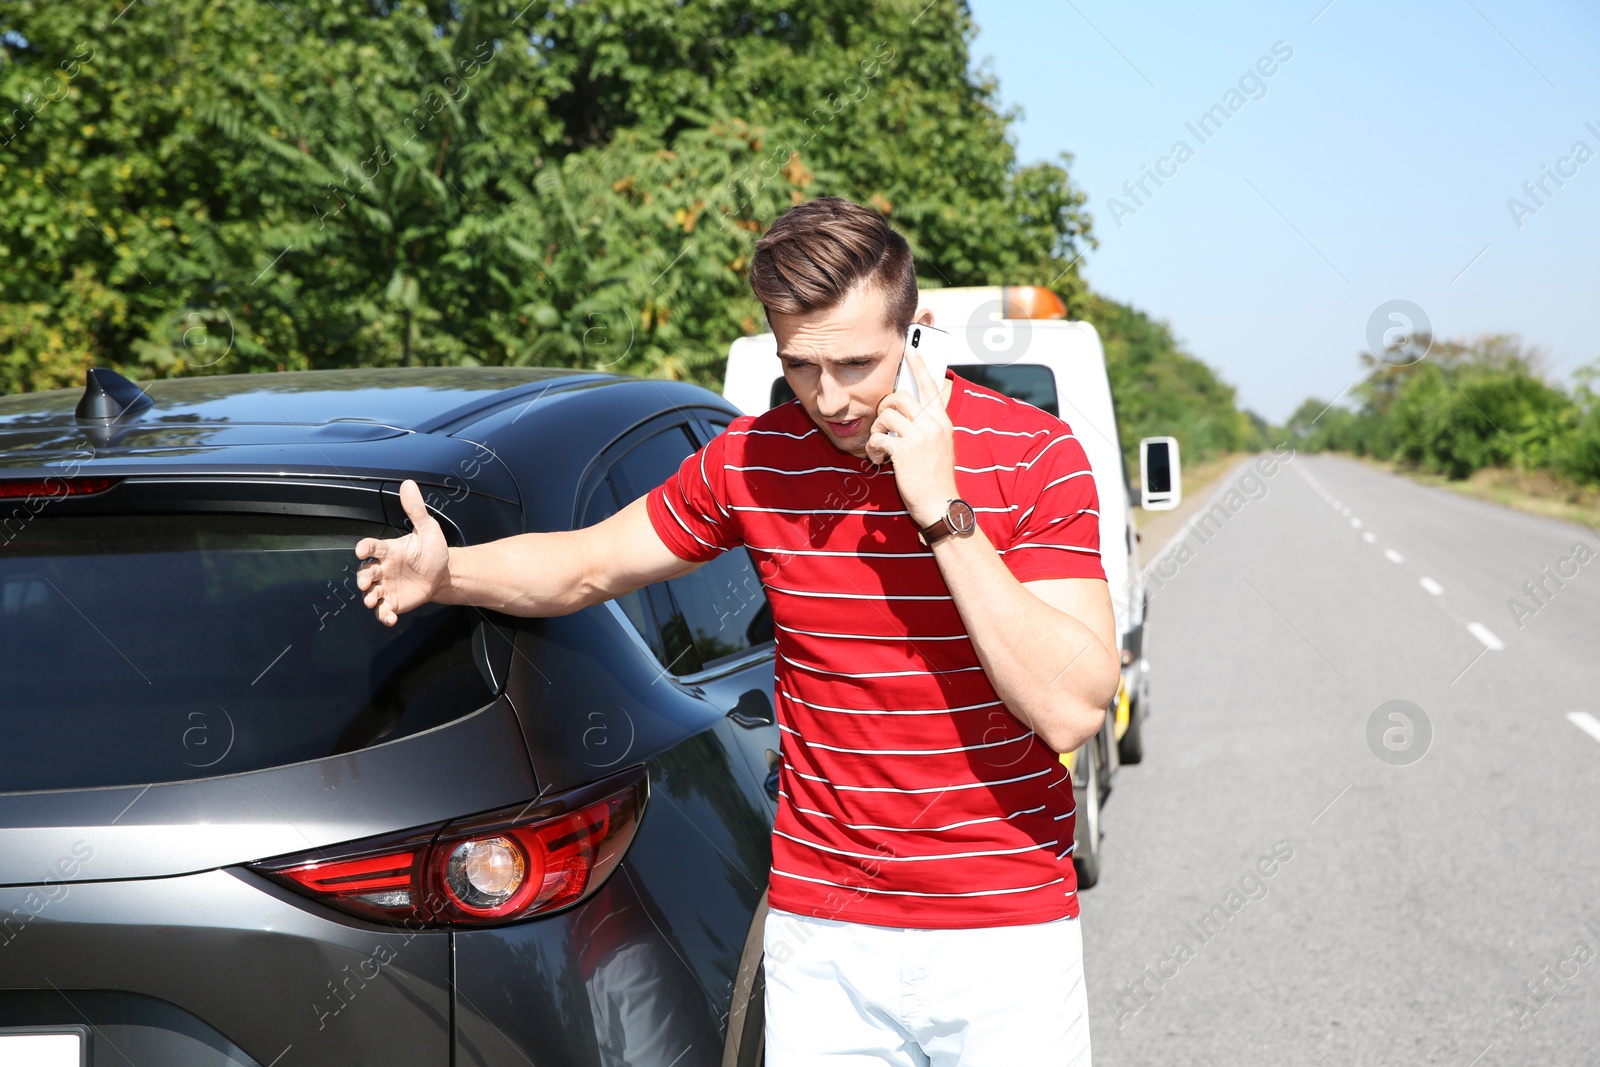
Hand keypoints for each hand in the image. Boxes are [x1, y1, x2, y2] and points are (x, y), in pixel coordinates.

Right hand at [354, 479, 450, 625]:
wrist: (443, 574)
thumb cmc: (431, 550)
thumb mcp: (428, 529)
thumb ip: (415, 510)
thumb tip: (408, 483)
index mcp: (388, 550)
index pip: (372, 547)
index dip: (365, 548)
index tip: (361, 550)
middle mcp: (383, 569)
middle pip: (366, 573)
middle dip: (363, 579)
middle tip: (365, 583)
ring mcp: (386, 586)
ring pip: (371, 593)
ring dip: (369, 598)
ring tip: (371, 602)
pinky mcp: (393, 602)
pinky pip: (384, 610)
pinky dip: (384, 616)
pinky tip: (391, 619)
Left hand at [864, 351, 957, 526]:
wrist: (941, 506)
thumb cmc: (937, 480)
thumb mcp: (940, 448)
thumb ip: (929, 429)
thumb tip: (909, 415)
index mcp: (943, 422)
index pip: (931, 387)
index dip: (919, 367)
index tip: (911, 351)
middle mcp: (934, 425)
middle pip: (900, 396)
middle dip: (884, 408)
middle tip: (883, 424)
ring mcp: (920, 436)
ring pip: (886, 414)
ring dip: (877, 429)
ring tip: (880, 445)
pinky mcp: (904, 450)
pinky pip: (877, 436)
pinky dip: (873, 448)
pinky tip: (878, 460)